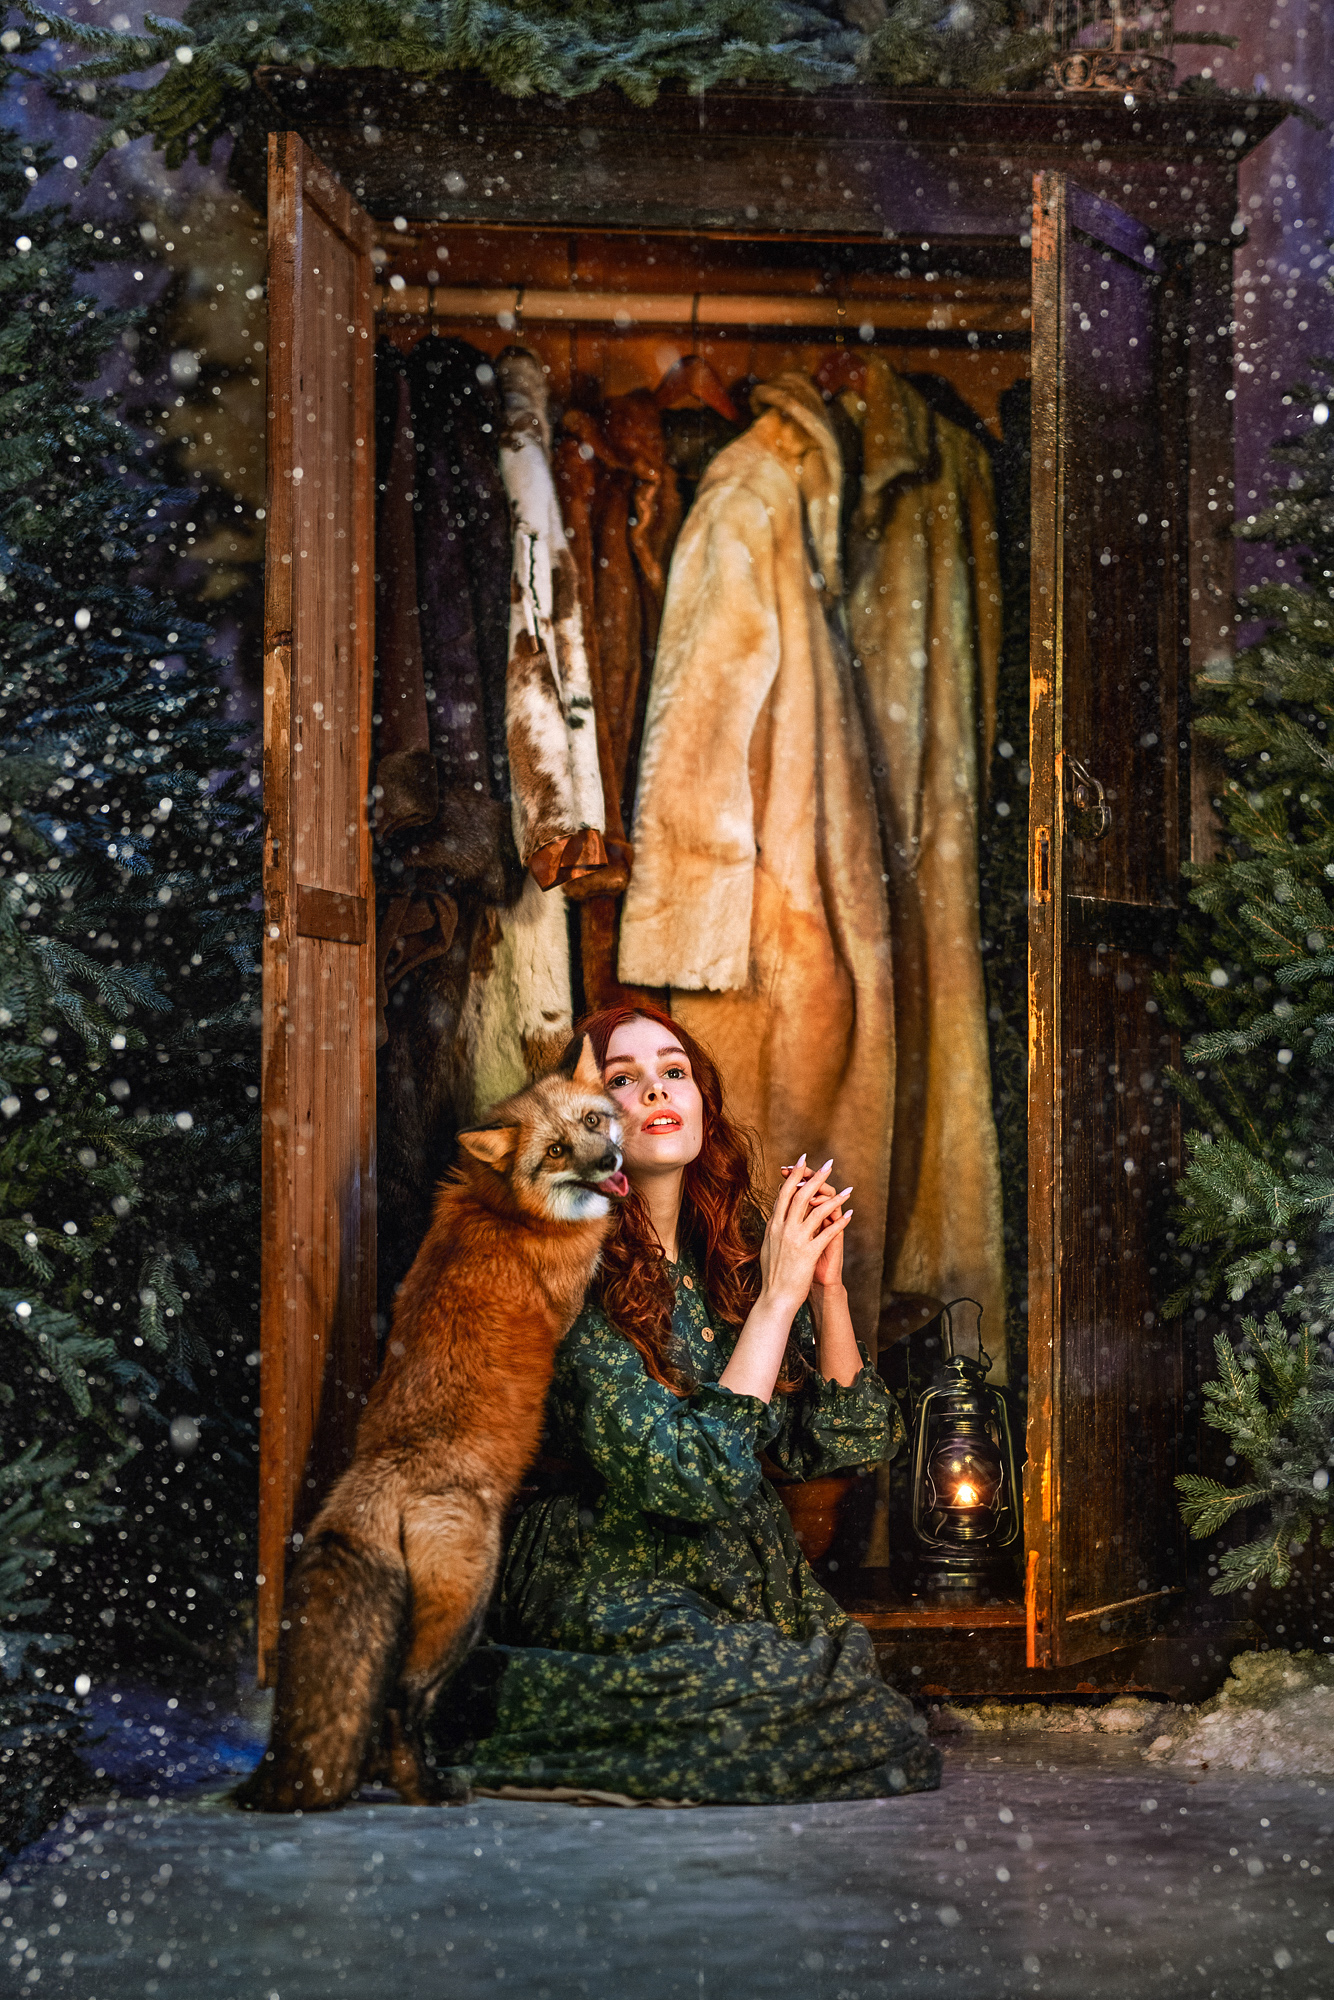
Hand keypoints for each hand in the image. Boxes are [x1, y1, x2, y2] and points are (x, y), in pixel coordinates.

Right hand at [760, 1155, 851, 1313]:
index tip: (802, 1161)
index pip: (784, 1193)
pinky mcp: (808, 1252)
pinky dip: (840, 1222)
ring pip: (817, 1210)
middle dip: (816, 1177)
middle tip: (829, 1164)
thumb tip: (776, 1214)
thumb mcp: (768, 1245)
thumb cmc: (773, 1273)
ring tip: (848, 1189)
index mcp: (773, 1225)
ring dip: (835, 1197)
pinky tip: (851, 1214)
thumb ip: (774, 1228)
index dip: (794, 1175)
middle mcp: (783, 1229)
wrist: (775, 1297)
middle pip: (800, 1195)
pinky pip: (828, 1232)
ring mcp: (795, 1240)